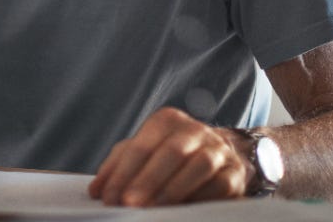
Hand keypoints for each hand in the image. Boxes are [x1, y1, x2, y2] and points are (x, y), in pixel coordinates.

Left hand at [88, 107, 249, 206]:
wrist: (221, 156)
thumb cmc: (170, 156)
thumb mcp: (142, 153)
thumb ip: (118, 167)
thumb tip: (97, 190)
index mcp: (166, 121)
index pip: (141, 145)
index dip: (123, 173)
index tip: (109, 198)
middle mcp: (194, 130)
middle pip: (171, 152)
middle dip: (148, 180)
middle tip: (129, 204)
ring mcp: (218, 150)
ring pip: (199, 165)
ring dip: (174, 189)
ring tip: (154, 210)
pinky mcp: (234, 173)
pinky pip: (220, 185)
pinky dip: (201, 197)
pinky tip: (183, 211)